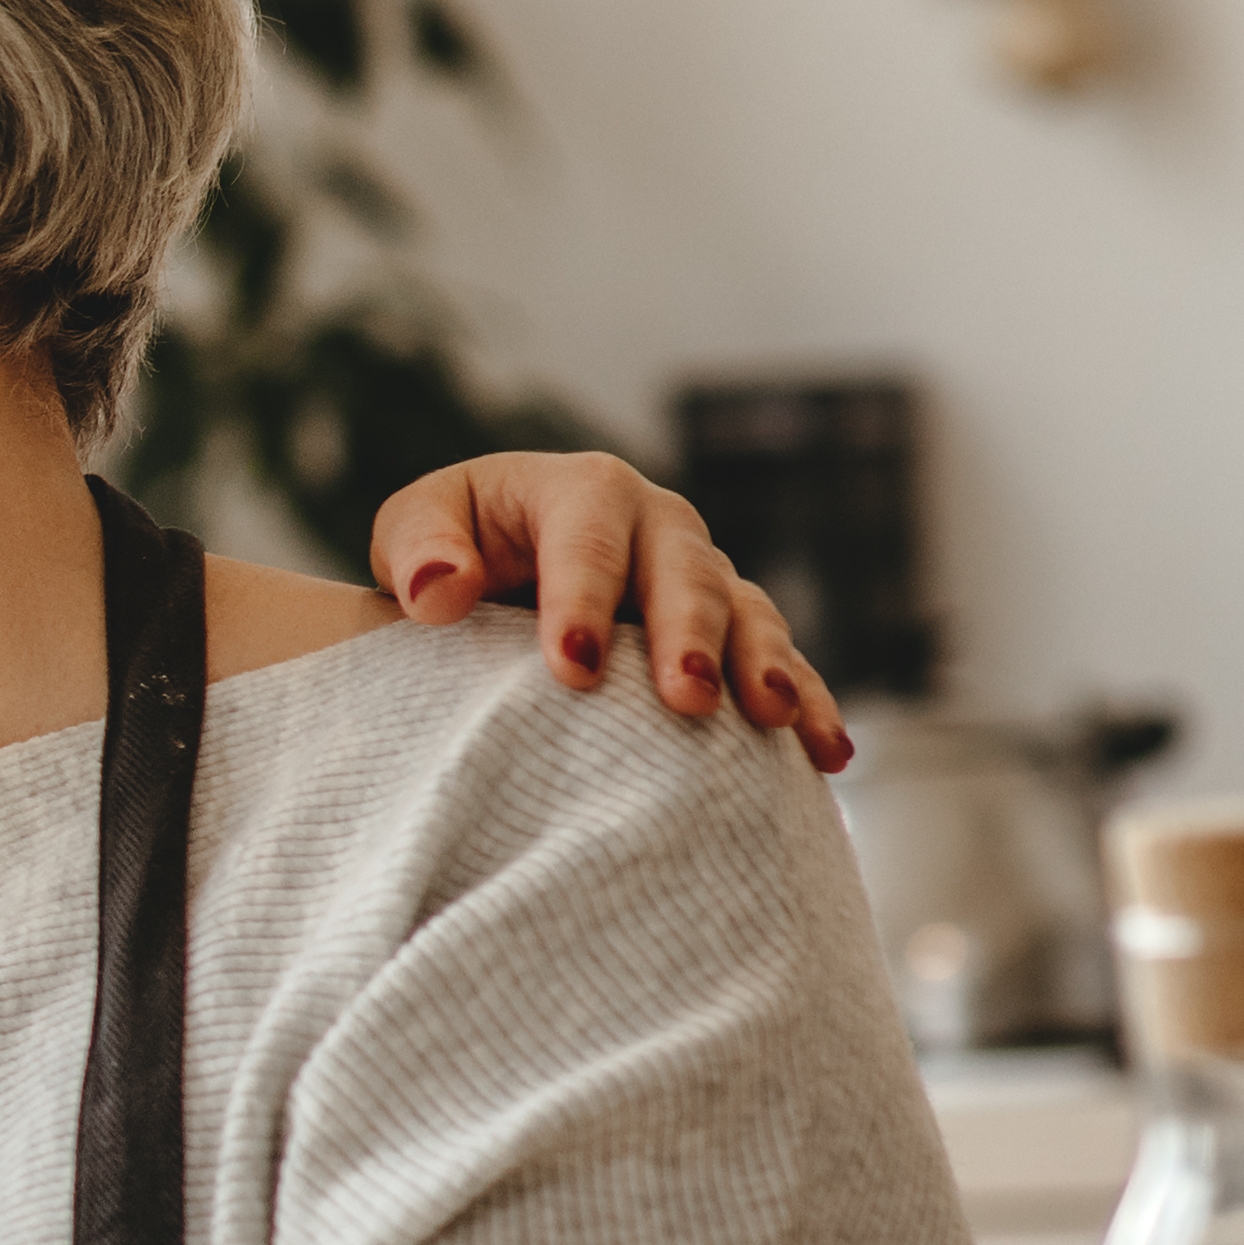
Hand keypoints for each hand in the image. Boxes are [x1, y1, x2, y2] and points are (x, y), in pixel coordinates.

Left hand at [370, 454, 853, 774]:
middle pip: (686, 574)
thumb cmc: (450, 547)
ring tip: (773, 718)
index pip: (589, 539)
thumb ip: (419, 552)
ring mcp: (703, 577)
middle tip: (687, 700)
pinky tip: (828, 753)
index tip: (572, 667)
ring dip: (764, 666)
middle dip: (689, 635)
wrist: (496, 568)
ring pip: (749, 614)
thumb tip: (441, 592)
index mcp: (583, 490)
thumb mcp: (415, 529)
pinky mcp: (731, 633)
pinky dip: (808, 703)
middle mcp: (658, 525)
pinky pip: (781, 662)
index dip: (584, 598)